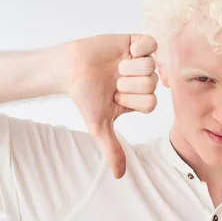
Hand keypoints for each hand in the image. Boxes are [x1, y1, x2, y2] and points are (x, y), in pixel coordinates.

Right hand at [65, 34, 157, 178]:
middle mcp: (144, 81)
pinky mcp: (137, 42)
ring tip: (115, 67)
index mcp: (140, 100)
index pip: (151, 103)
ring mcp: (142, 61)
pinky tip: (125, 52)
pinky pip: (152, 43)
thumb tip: (120, 177)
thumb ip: (112, 149)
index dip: (131, 101)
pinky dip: (139, 48)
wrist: (69, 69)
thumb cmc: (84, 97)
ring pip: (151, 66)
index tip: (115, 98)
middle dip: (128, 84)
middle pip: (151, 84)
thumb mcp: (99, 126)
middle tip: (113, 81)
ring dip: (129, 67)